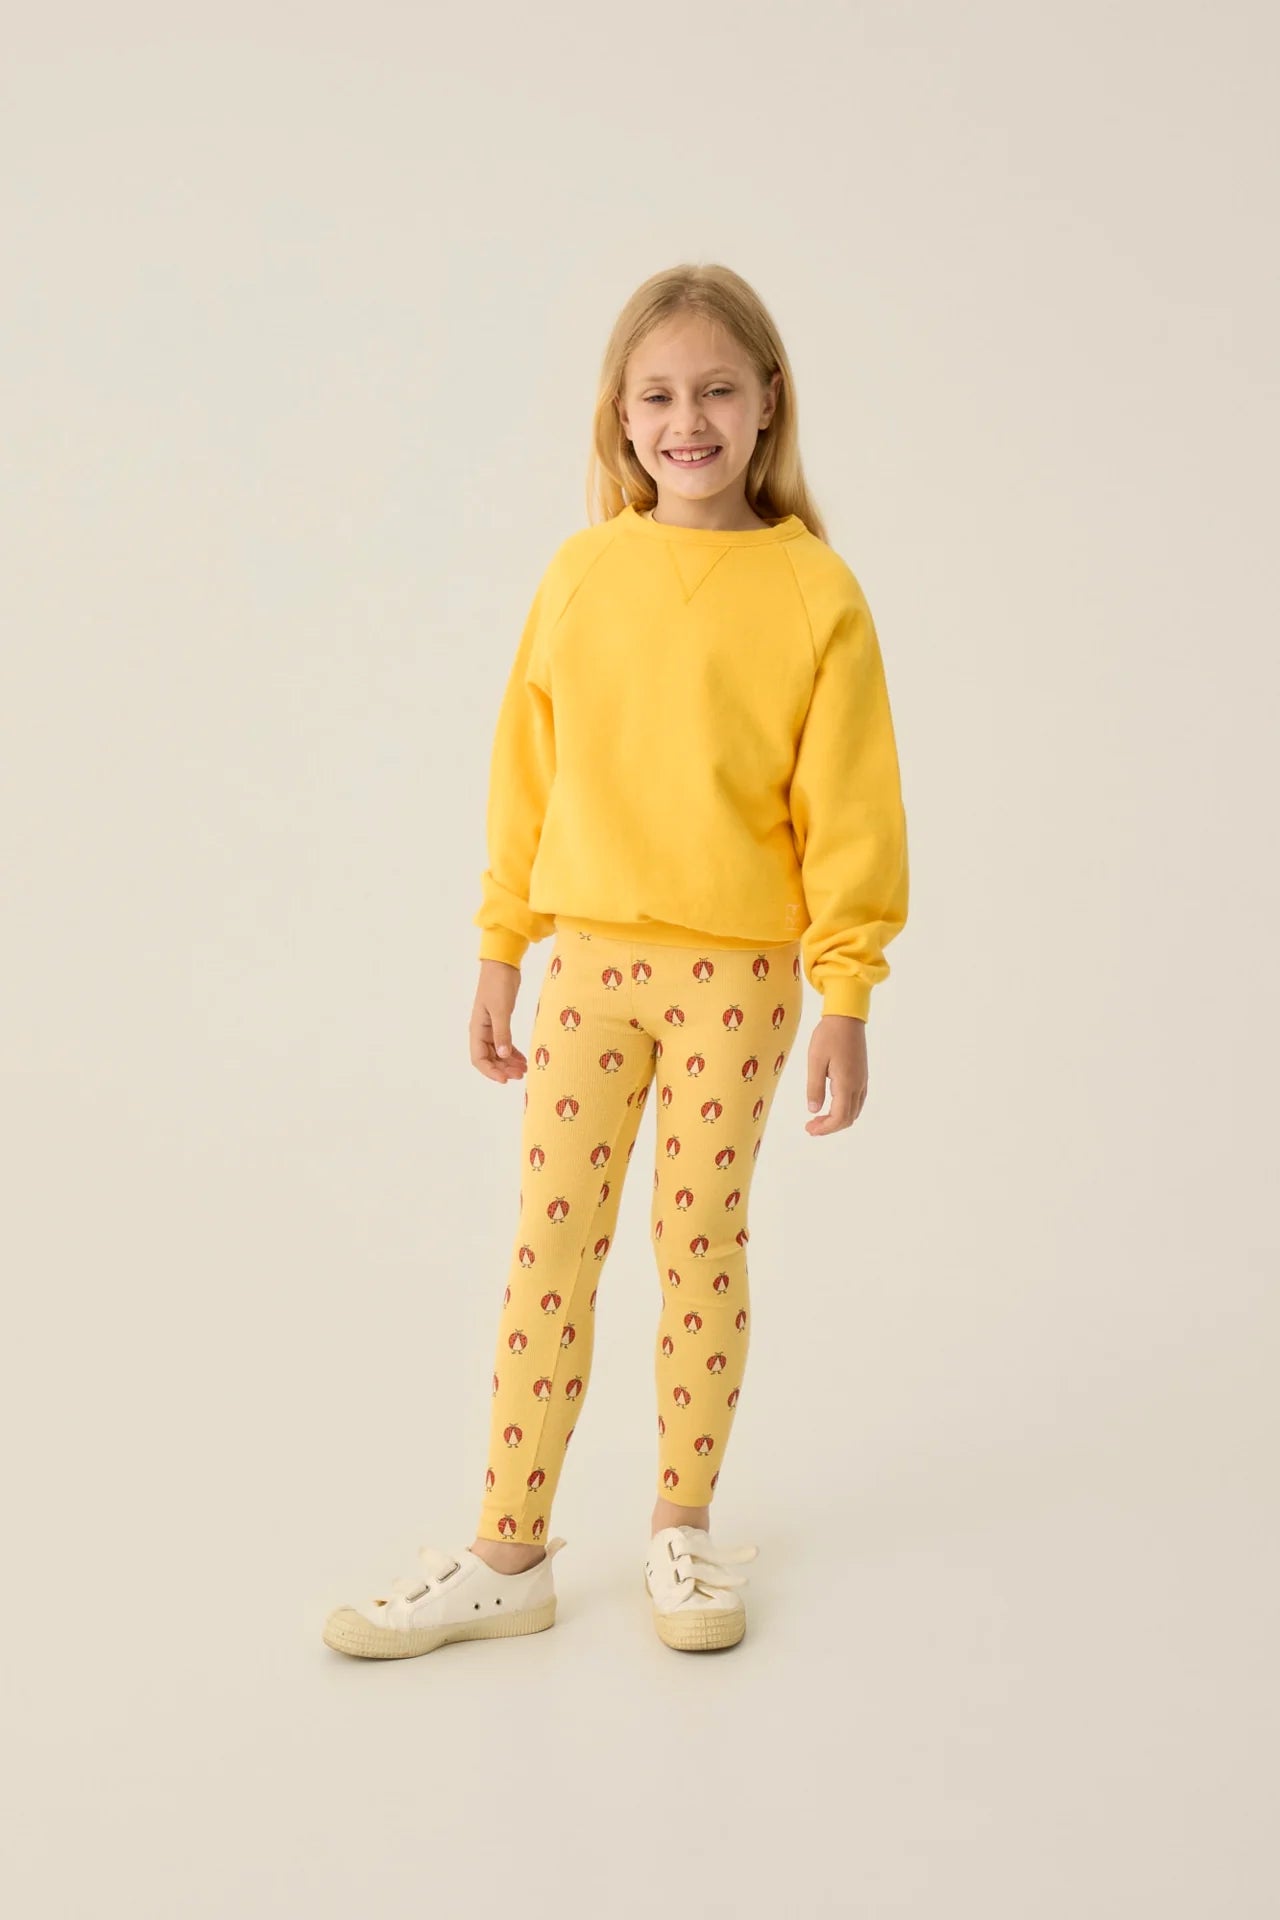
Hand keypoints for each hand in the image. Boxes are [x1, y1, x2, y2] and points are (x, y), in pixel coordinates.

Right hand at [470, 959, 528, 1083]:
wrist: (503, 965)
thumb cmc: (498, 985)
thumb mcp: (501, 1010)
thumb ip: (502, 1034)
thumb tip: (504, 1056)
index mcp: (477, 1029)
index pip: (479, 1059)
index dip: (491, 1072)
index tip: (505, 1079)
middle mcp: (481, 1031)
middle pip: (489, 1059)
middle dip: (503, 1069)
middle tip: (521, 1075)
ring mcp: (491, 1027)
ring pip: (498, 1053)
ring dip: (509, 1063)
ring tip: (524, 1069)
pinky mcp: (500, 1022)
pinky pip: (504, 1044)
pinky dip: (512, 1053)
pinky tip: (523, 1059)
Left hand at [804, 1013, 866, 1134]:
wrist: (847, 1017)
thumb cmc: (828, 1036)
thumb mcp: (815, 1061)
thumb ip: (814, 1087)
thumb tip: (813, 1110)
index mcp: (846, 1084)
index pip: (840, 1117)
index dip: (825, 1128)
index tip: (809, 1129)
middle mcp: (858, 1085)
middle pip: (848, 1118)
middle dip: (830, 1127)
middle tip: (810, 1126)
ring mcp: (862, 1080)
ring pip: (854, 1110)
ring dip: (837, 1119)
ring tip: (817, 1118)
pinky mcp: (862, 1075)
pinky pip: (856, 1100)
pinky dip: (843, 1109)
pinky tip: (830, 1104)